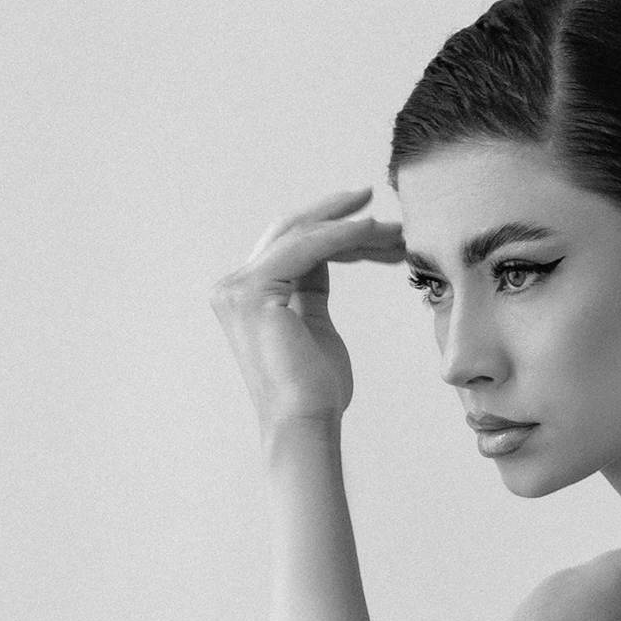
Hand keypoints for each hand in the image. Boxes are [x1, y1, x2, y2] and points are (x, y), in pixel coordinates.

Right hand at [210, 185, 404, 437]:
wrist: (305, 423)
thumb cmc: (316, 390)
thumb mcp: (315, 326)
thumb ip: (310, 290)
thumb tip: (328, 257)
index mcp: (246, 296)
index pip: (288, 247)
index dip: (328, 229)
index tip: (367, 220)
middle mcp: (233, 288)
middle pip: (289, 232)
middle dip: (333, 213)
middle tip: (371, 196)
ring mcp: (238, 289)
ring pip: (300, 235)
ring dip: (348, 225)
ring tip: (388, 224)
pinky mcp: (254, 292)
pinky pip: (306, 249)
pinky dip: (341, 235)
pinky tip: (371, 230)